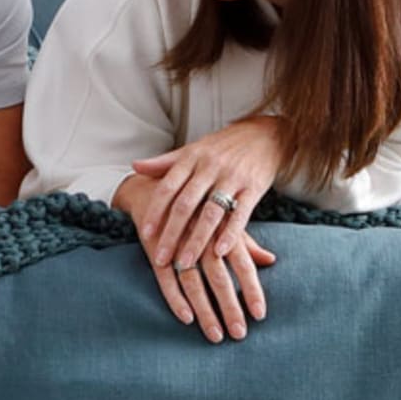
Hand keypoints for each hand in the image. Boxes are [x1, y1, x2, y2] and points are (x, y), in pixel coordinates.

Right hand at [123, 170, 276, 340]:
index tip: (260, 315)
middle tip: (239, 334)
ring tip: (216, 335)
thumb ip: (246, 244)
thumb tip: (271, 260)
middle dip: (230, 307)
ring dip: (205, 310)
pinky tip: (186, 318)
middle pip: (219, 277)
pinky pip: (165, 278)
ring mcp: (178, 243)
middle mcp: (203, 237)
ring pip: (193, 281)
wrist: (158, 184)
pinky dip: (175, 298)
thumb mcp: (225, 220)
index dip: (252, 290)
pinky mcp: (155, 247)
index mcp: (224, 229)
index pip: (243, 264)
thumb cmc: (199, 208)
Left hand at [131, 116, 283, 273]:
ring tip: (185, 264)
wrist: (266, 135)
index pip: (168, 187)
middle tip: (161, 259)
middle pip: (185, 204)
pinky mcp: (253, 188)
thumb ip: (166, 162)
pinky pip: (240, 214)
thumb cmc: (225, 147)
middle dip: (171, 234)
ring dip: (196, 241)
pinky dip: (229, 234)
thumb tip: (134, 166)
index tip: (145, 234)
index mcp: (192, 158)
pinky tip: (219, 252)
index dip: (156, 211)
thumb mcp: (194, 149)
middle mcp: (210, 167)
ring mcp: (232, 178)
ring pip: (210, 213)